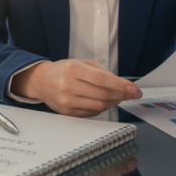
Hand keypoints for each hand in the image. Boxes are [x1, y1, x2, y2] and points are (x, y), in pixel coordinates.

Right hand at [12, 59, 140, 116]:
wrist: (41, 81)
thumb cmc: (64, 70)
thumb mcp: (81, 63)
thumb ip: (101, 72)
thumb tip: (122, 85)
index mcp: (73, 69)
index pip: (103, 80)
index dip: (121, 85)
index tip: (134, 89)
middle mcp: (68, 86)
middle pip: (103, 95)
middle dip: (121, 95)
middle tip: (131, 94)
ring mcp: (67, 101)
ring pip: (99, 106)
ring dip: (113, 102)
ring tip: (117, 97)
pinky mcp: (67, 112)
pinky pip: (92, 113)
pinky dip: (101, 108)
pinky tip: (103, 101)